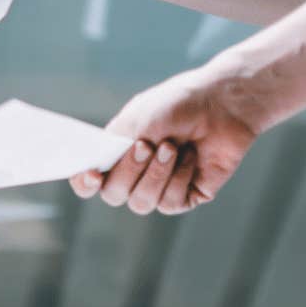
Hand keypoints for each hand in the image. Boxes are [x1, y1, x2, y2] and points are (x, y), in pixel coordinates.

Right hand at [69, 66, 267, 215]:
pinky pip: (170, 203)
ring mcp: (159, 188)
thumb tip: (96, 172)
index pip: (87, 183)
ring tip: (173, 147)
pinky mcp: (186, 196)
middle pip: (113, 195)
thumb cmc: (177, 105)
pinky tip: (191, 157)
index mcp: (115, 156)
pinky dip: (179, 178)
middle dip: (130, 171)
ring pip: (141, 203)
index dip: (84, 184)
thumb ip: (112, 148)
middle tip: (148, 144)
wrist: (222, 103)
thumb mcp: (136, 120)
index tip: (93, 174)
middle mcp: (134, 176)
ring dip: (156, 174)